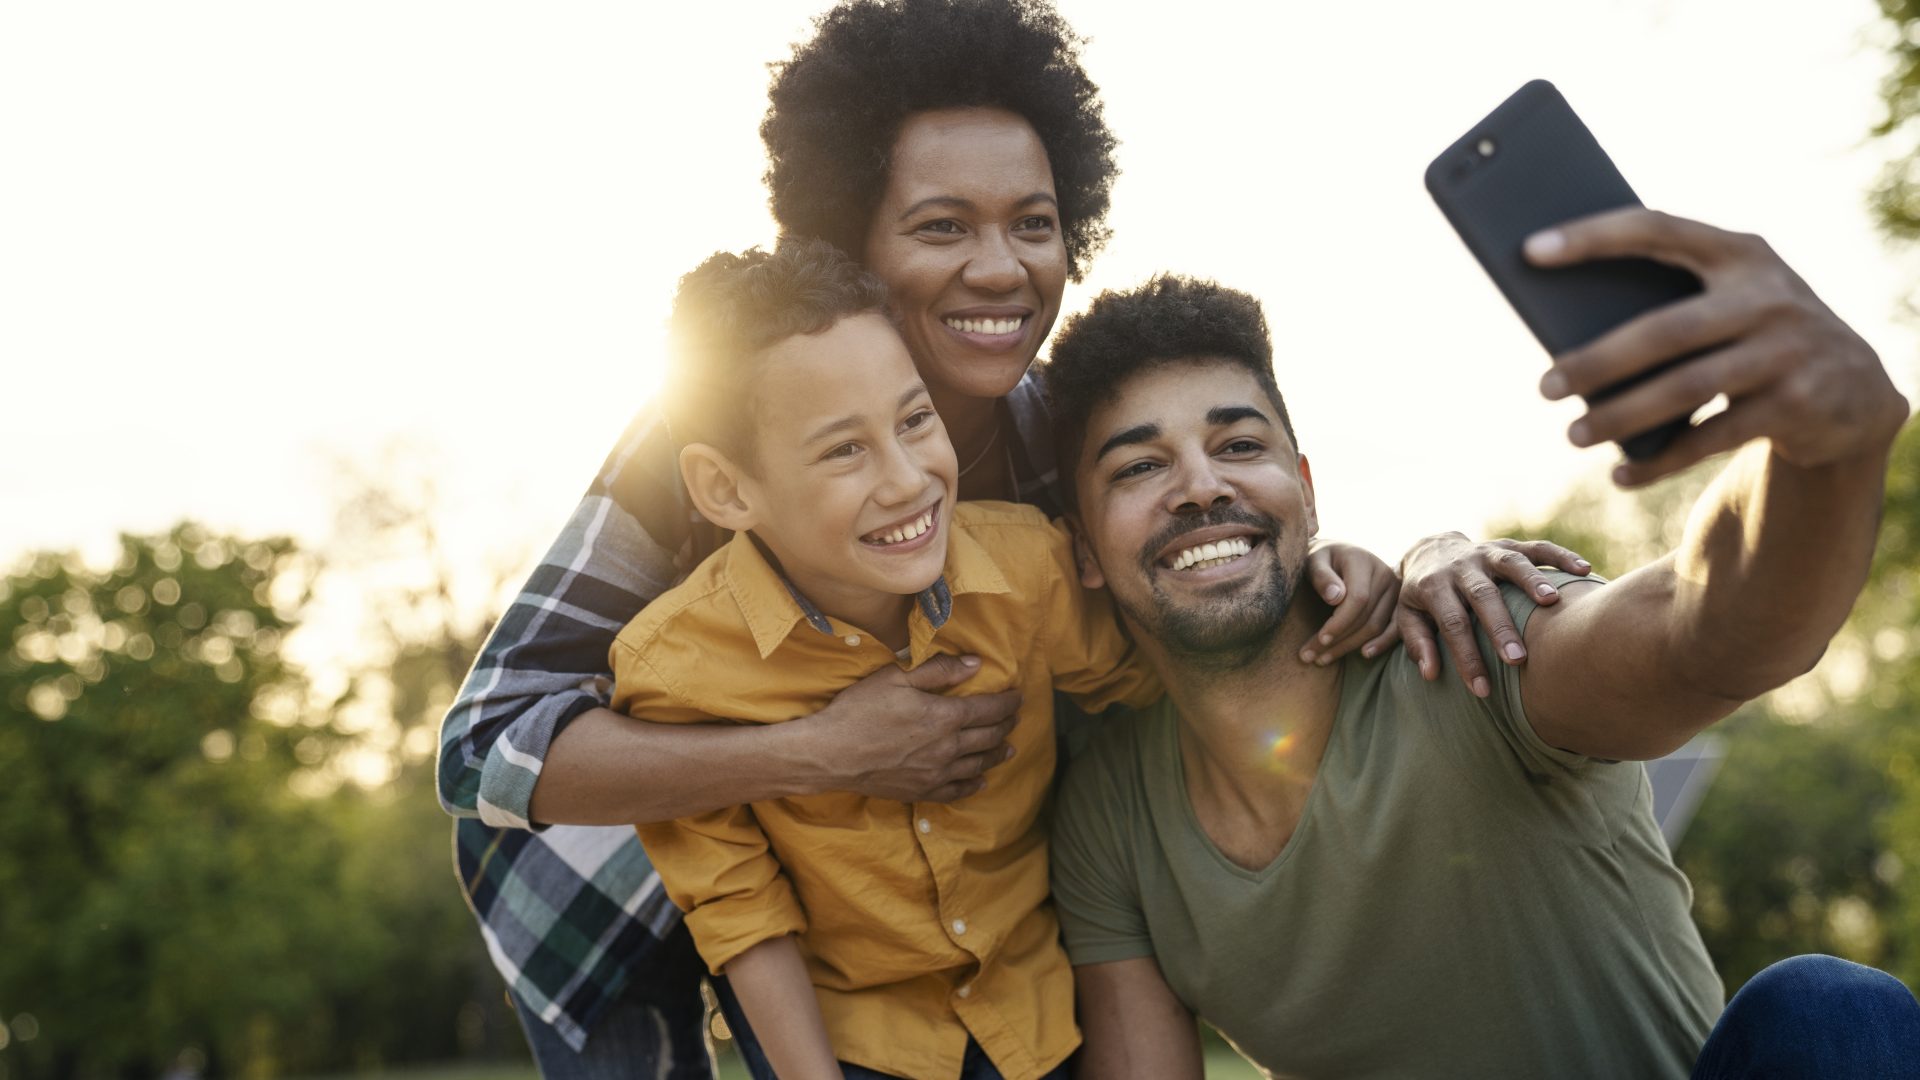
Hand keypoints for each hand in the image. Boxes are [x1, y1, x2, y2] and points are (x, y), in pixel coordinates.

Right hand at [803, 654, 1021, 802]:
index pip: (988, 709)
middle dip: (1005, 726)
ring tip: (1009, 749)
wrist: (830, 755)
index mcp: (945, 717)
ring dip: (996, 755)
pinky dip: (973, 785)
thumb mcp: (897, 677)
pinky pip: (957, 791)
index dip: (1007, 703)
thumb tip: (976, 664)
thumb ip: (939, 671)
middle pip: (988, 737)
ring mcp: (936, 773)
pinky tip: (980, 781)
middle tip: (1015, 719)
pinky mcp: (921, 791)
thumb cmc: (860, 710)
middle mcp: (948, 748)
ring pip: (978, 765)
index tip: (1018, 697)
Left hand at [1297, 540, 1401, 666]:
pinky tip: (1363, 655)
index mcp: (1362, 560)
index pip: (1358, 599)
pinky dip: (1380, 645)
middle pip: (1366, 617)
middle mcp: (1384, 573)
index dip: (1339, 622)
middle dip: (1338, 641)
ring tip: (1323, 659)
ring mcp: (1395, 589)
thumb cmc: (1322, 559)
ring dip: (1351, 647)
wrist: (1339, 553)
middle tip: (1310, 657)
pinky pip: (1394, 629)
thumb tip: (1335, 598)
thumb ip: (1321, 576)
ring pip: (1377, 626)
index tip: (1320, 639)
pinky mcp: (1399, 603)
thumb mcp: (1314, 560)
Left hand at [1393, 532, 1591, 696]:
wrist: (1428, 548)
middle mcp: (1461, 566)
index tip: (1482, 690)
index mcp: (1433, 586)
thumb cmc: (1421, 594)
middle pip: (1482, 596)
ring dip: (1532, 581)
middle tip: (1518, 658)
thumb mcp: (1407, 616)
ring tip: (1552, 602)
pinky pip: (1536, 547)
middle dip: (1501, 627)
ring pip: (1511, 563)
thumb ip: (1417, 642)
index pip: (1451, 624)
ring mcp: (1486, 552)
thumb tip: (1429, 674)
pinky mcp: (1508, 544)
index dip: (1466, 658)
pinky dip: (1560, 555)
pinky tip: (1584, 569)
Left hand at [1527, 209, 1908, 485]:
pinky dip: (1660, 460)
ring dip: (1621, 417)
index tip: (1529, 251)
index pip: (1657, 230)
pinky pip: (1712, 438)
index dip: (1592, 237)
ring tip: (1572, 434)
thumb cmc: (1755, 336)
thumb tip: (1564, 341)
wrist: (1854, 389)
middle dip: (1598, 361)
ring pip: (1686, 388)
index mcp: (1740, 252)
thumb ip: (1668, 303)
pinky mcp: (1798, 405)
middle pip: (1665, 330)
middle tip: (1543, 387)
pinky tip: (1621, 474)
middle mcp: (1769, 295)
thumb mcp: (1727, 303)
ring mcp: (1788, 350)